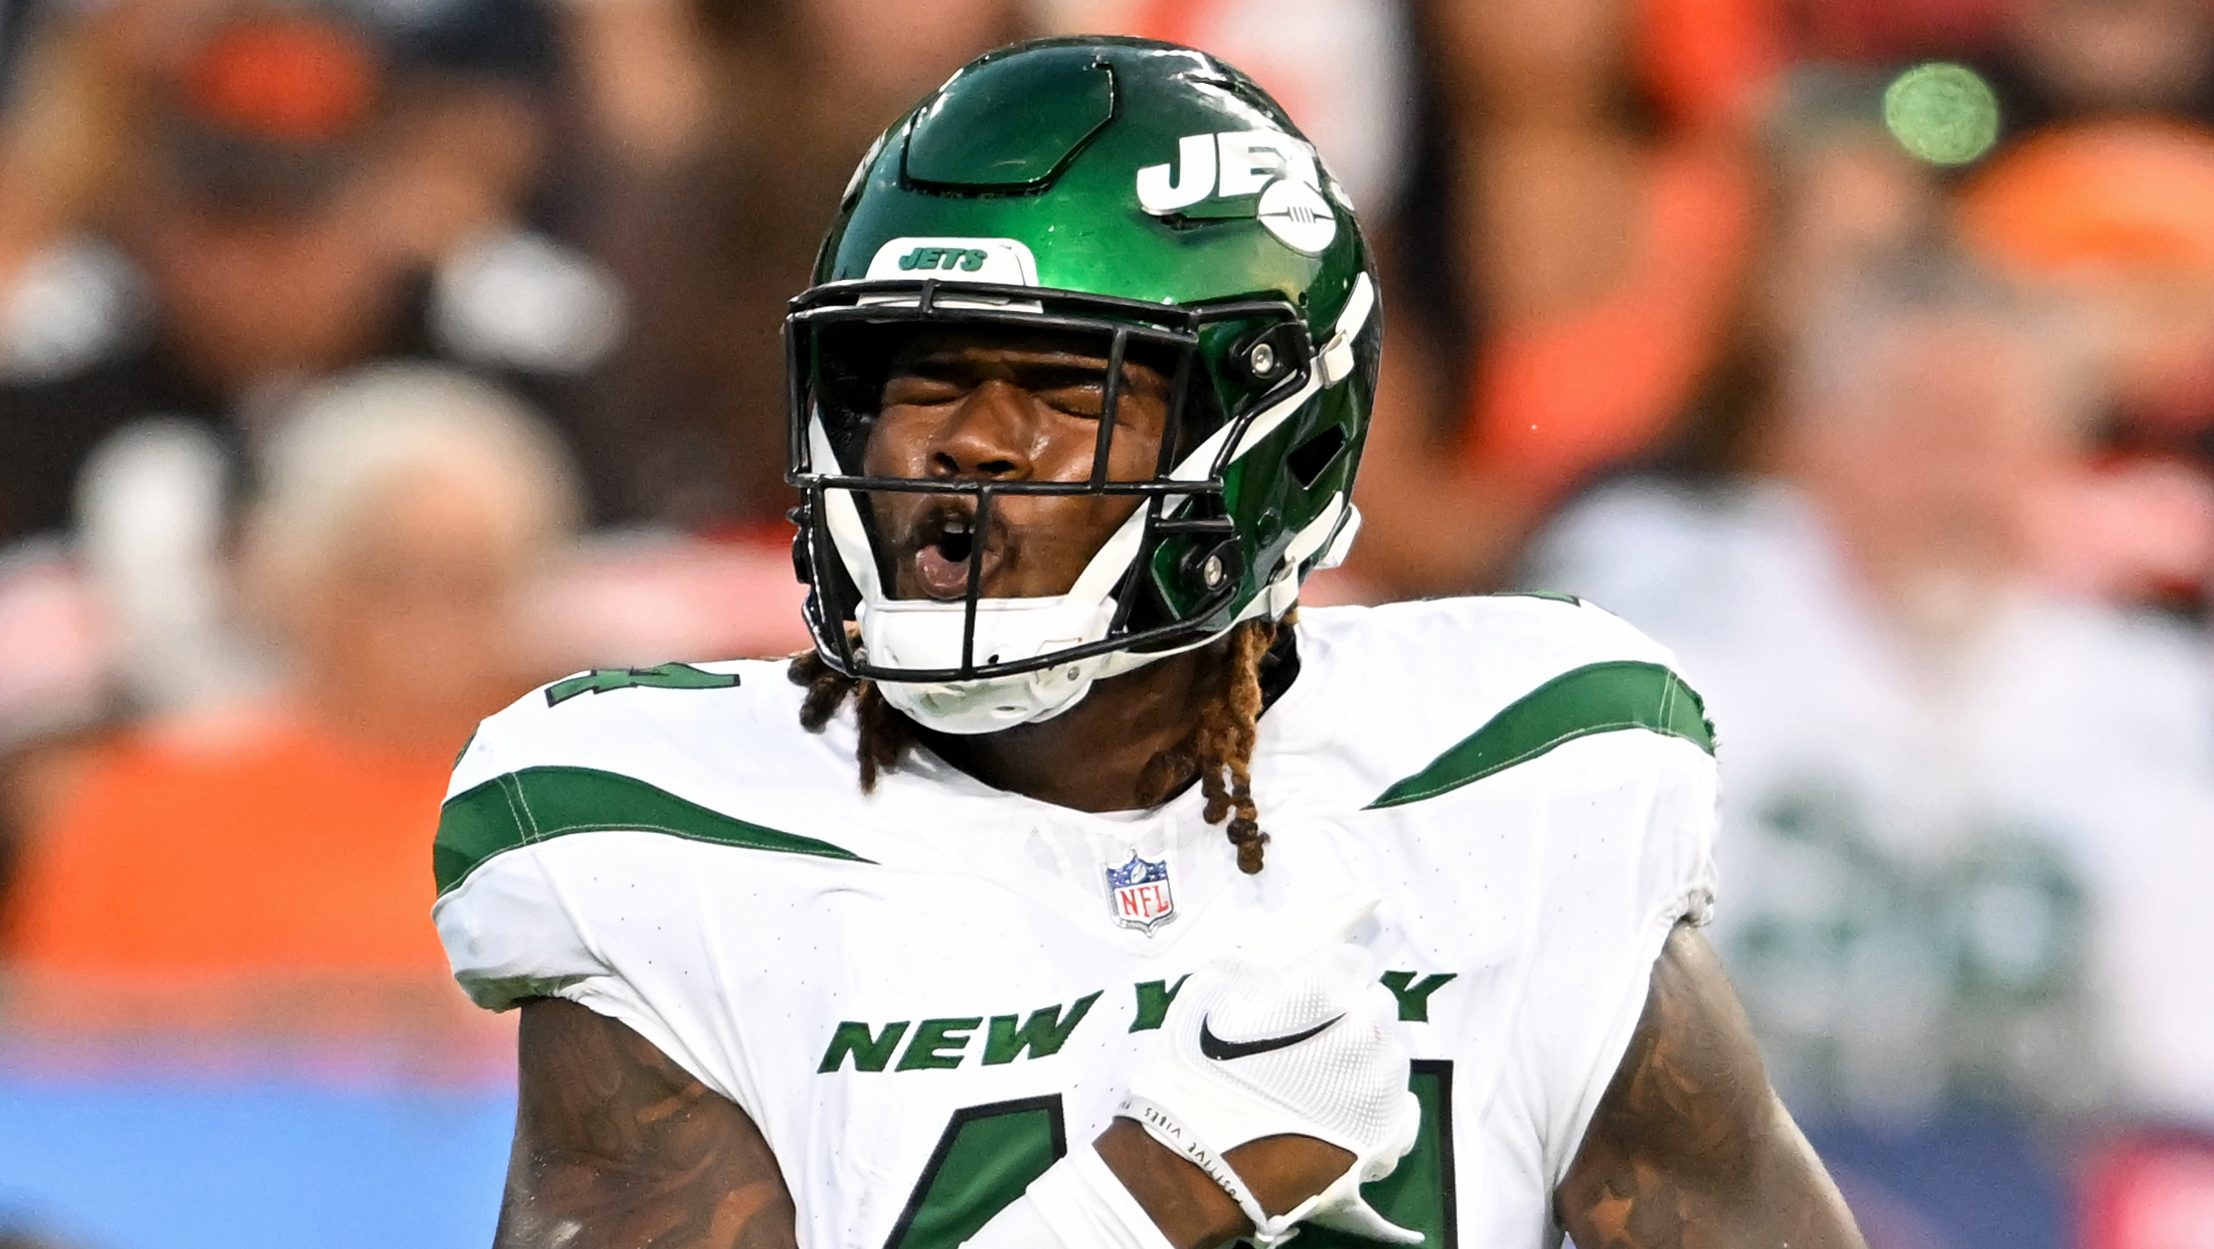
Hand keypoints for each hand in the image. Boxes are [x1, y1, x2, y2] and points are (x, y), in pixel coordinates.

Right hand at [1112, 936, 1420, 1245]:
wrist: (1195, 1166)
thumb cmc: (1194, 1075)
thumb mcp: (1209, 995)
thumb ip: (1260, 970)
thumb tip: (1285, 967)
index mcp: (1324, 992)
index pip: (1353, 963)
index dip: (1326, 975)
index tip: (1306, 992)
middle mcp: (1363, 1033)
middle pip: (1377, 1005)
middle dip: (1350, 1011)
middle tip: (1312, 1034)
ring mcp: (1378, 1089)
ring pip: (1391, 1053)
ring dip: (1365, 1056)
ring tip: (1325, 1076)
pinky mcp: (1382, 1136)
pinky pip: (1401, 1107)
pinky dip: (1381, 1103)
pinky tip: (1351, 1107)